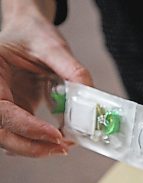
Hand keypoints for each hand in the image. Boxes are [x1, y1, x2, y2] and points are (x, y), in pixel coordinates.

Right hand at [0, 0, 91, 156]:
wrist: (30, 31)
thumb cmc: (34, 34)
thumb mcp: (53, 47)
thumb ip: (72, 70)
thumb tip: (90, 96)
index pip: (2, 111)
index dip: (27, 127)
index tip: (55, 135)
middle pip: (1, 133)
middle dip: (31, 145)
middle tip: (62, 148)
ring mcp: (3, 105)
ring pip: (10, 138)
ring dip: (37, 147)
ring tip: (65, 145)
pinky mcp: (16, 111)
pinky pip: (24, 134)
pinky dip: (41, 141)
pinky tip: (60, 140)